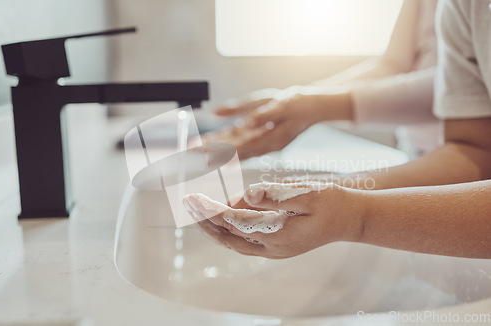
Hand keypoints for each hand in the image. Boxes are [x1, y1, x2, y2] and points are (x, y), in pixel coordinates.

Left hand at [183, 182, 364, 258]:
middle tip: (187, 203)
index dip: (211, 209)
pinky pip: (243, 243)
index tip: (194, 198)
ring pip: (233, 242)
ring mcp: (274, 250)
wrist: (349, 219)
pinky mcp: (276, 247)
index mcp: (279, 233)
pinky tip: (219, 224)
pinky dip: (227, 233)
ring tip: (196, 213)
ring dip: (213, 228)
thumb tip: (247, 194)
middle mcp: (272, 247)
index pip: (234, 221)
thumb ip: (276, 194)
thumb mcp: (307, 192)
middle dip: (205, 219)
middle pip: (228, 235)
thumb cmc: (331, 202)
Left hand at [203, 93, 324, 159]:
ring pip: (235, 147)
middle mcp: (265, 145)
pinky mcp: (263, 137)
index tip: (200, 151)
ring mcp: (264, 143)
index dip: (218, 149)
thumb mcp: (277, 103)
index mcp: (270, 139)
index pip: (238, 147)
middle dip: (211, 151)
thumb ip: (254, 111)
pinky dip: (226, 143)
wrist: (316, 107)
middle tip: (189, 153)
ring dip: (215, 148)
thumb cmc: (299, 103)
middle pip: (233, 150)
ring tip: (195, 148)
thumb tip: (224, 112)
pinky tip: (213, 143)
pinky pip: (241, 142)